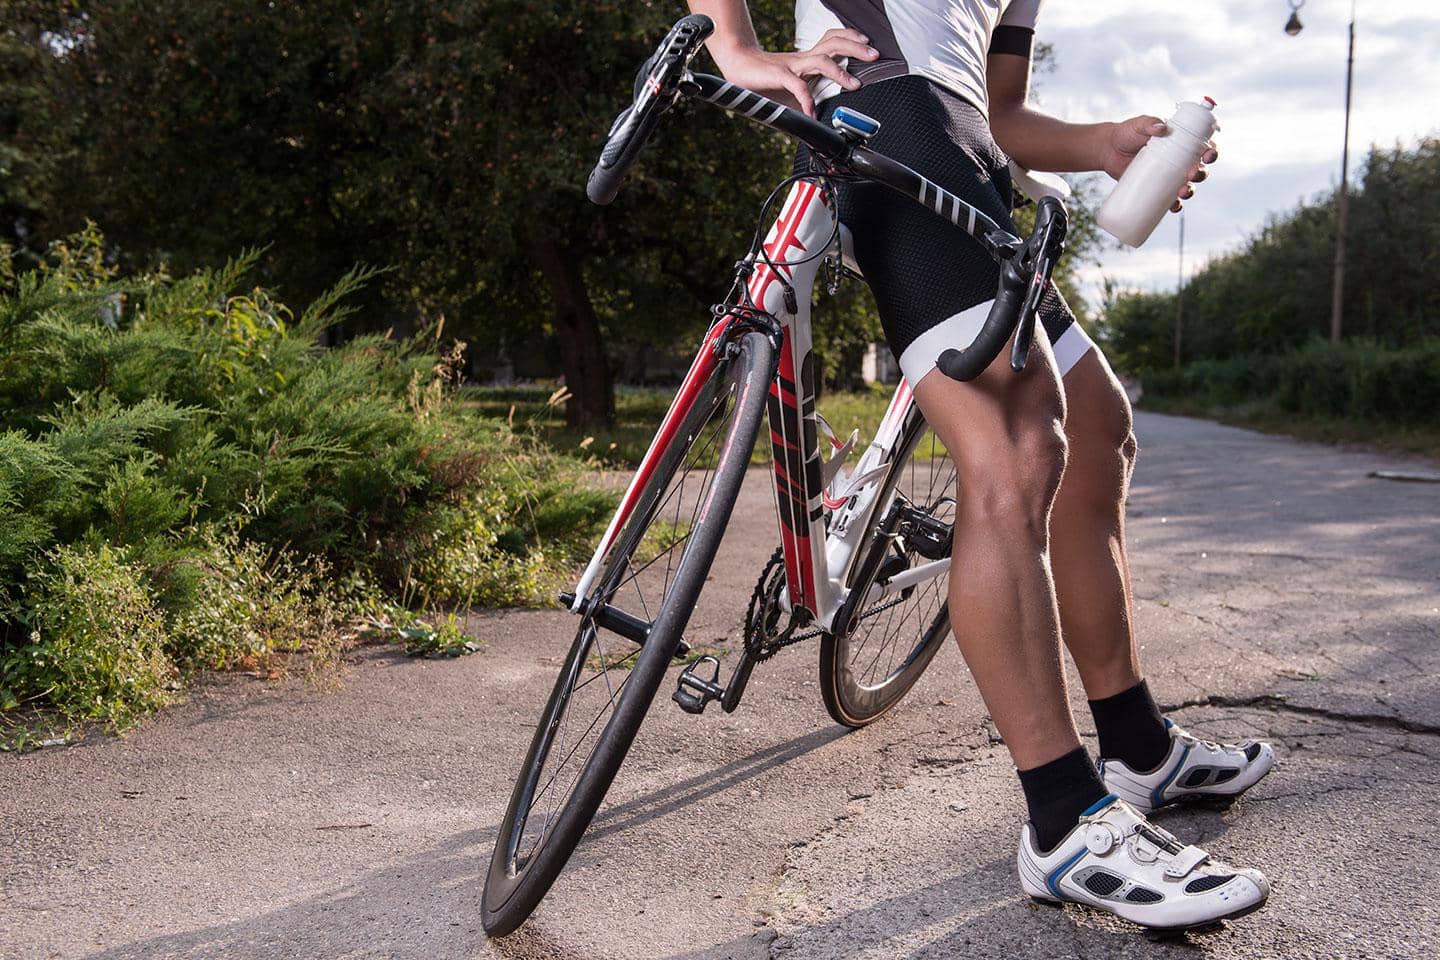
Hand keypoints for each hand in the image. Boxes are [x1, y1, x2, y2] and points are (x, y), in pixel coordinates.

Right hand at [709, 28, 878, 116]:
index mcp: (809, 58)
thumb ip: (808, 95)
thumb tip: (821, 115)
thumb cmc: (764, 78)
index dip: (853, 40)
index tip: (869, 48)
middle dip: (857, 48)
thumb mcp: (793, 87)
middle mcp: (804, 58)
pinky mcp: (780, 75)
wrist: (737, 66)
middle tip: (875, 56)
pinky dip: (807, 100)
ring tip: (855, 84)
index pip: (835, 41)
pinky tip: (812, 114)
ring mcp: (793, 66)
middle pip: (835, 43)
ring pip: (823, 59)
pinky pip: (798, 86)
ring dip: (841, 71)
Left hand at [1101, 115, 1218, 211]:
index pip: (1204, 147)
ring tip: (1183, 192)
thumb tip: (1160, 128)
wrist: (1108, 150)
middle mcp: (1179, 161)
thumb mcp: (1139, 124)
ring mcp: (1168, 176)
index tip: (1208, 155)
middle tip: (1191, 173)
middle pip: (1200, 169)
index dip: (1211, 152)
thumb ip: (1149, 123)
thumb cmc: (1127, 133)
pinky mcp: (1155, 188)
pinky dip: (1175, 205)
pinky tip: (1174, 207)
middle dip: (1202, 173)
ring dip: (1190, 191)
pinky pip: (1169, 200)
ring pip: (1187, 186)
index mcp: (1182, 143)